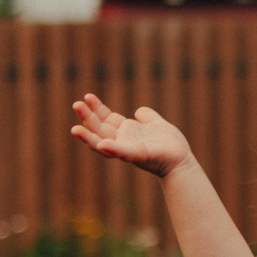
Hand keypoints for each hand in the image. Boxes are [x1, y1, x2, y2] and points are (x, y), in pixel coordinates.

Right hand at [70, 92, 191, 178]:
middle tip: (75, 104)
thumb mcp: (156, 123)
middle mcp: (123, 141)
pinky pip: (122, 152)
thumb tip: (139, 111)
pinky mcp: (138, 156)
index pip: (106, 119)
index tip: (87, 96)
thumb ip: (146, 116)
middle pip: (99, 128)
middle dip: (87, 118)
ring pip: (103, 143)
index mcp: (126, 132)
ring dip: (89, 137)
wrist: (182, 160)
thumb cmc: (169, 144)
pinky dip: (112, 149)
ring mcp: (128, 150)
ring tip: (74, 130)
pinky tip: (102, 144)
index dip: (97, 108)